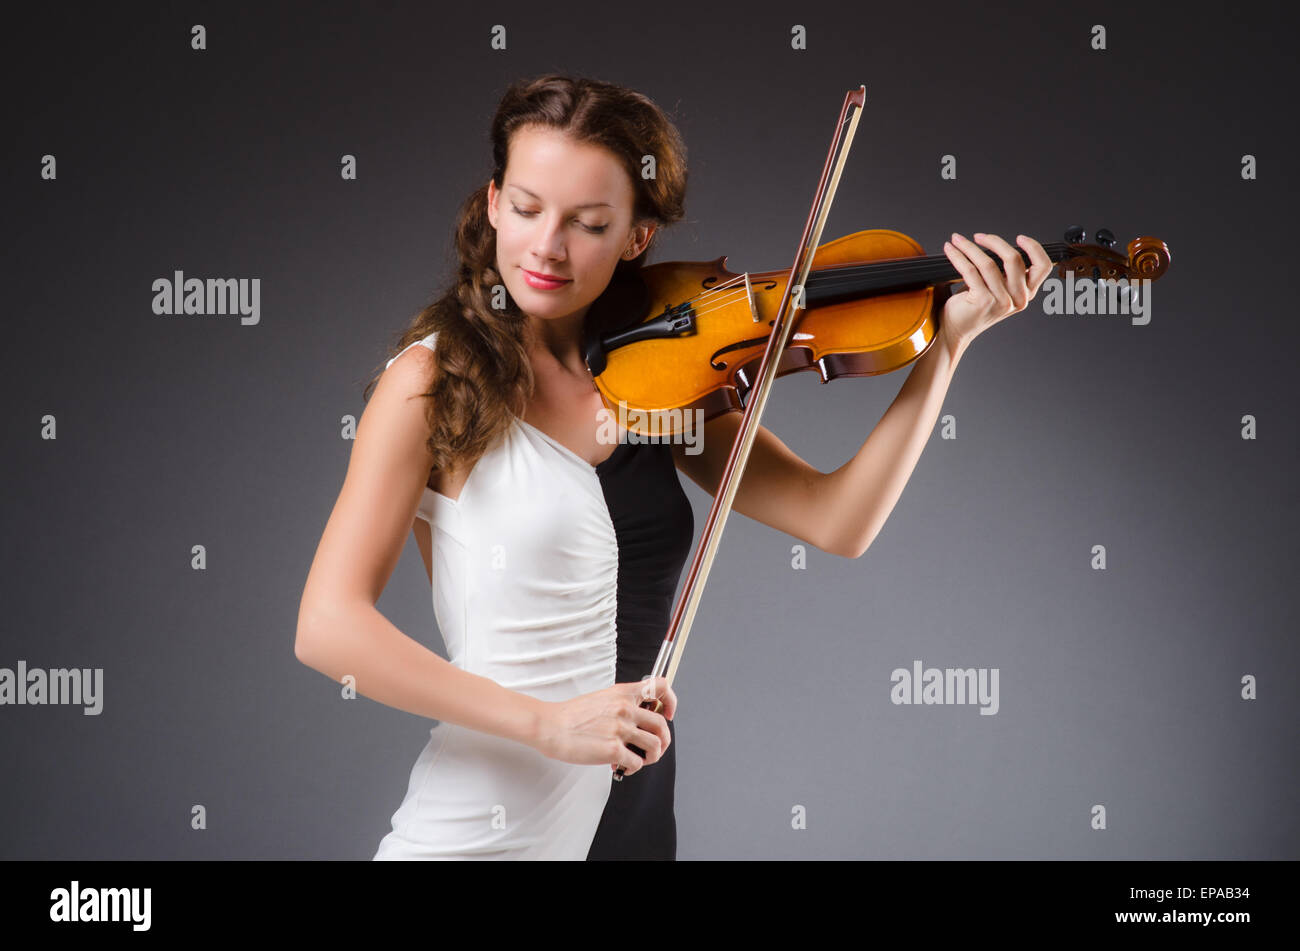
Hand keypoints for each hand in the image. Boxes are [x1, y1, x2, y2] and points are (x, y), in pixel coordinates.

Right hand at [531, 677, 676, 775]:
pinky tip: (624, 767)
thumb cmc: (570, 716)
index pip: (660, 687)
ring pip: (655, 745)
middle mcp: (625, 709)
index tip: (668, 713)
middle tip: (655, 748)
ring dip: (652, 756)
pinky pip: (637, 762)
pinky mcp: (613, 749)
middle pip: (662, 724)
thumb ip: (621, 704)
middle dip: (663, 740)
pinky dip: (634, 768)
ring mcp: (620, 729)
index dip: (670, 701)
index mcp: (623, 694)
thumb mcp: (601, 698)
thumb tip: (636, 720)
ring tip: (641, 759)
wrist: (550, 726)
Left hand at [939, 232, 1051, 352]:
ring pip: (989, 263)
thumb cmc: (973, 305)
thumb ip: (1005, 270)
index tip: (1019, 238)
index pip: (1043, 267)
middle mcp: (1018, 298)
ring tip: (957, 240)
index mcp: (1026, 293)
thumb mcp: (997, 286)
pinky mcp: (983, 301)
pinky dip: (958, 256)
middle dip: (994, 241)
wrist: (954, 329)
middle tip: (978, 236)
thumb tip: (996, 242)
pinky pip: (970, 270)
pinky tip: (950, 250)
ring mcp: (1002, 301)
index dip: (1034, 248)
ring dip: (969, 247)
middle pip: (1014, 259)